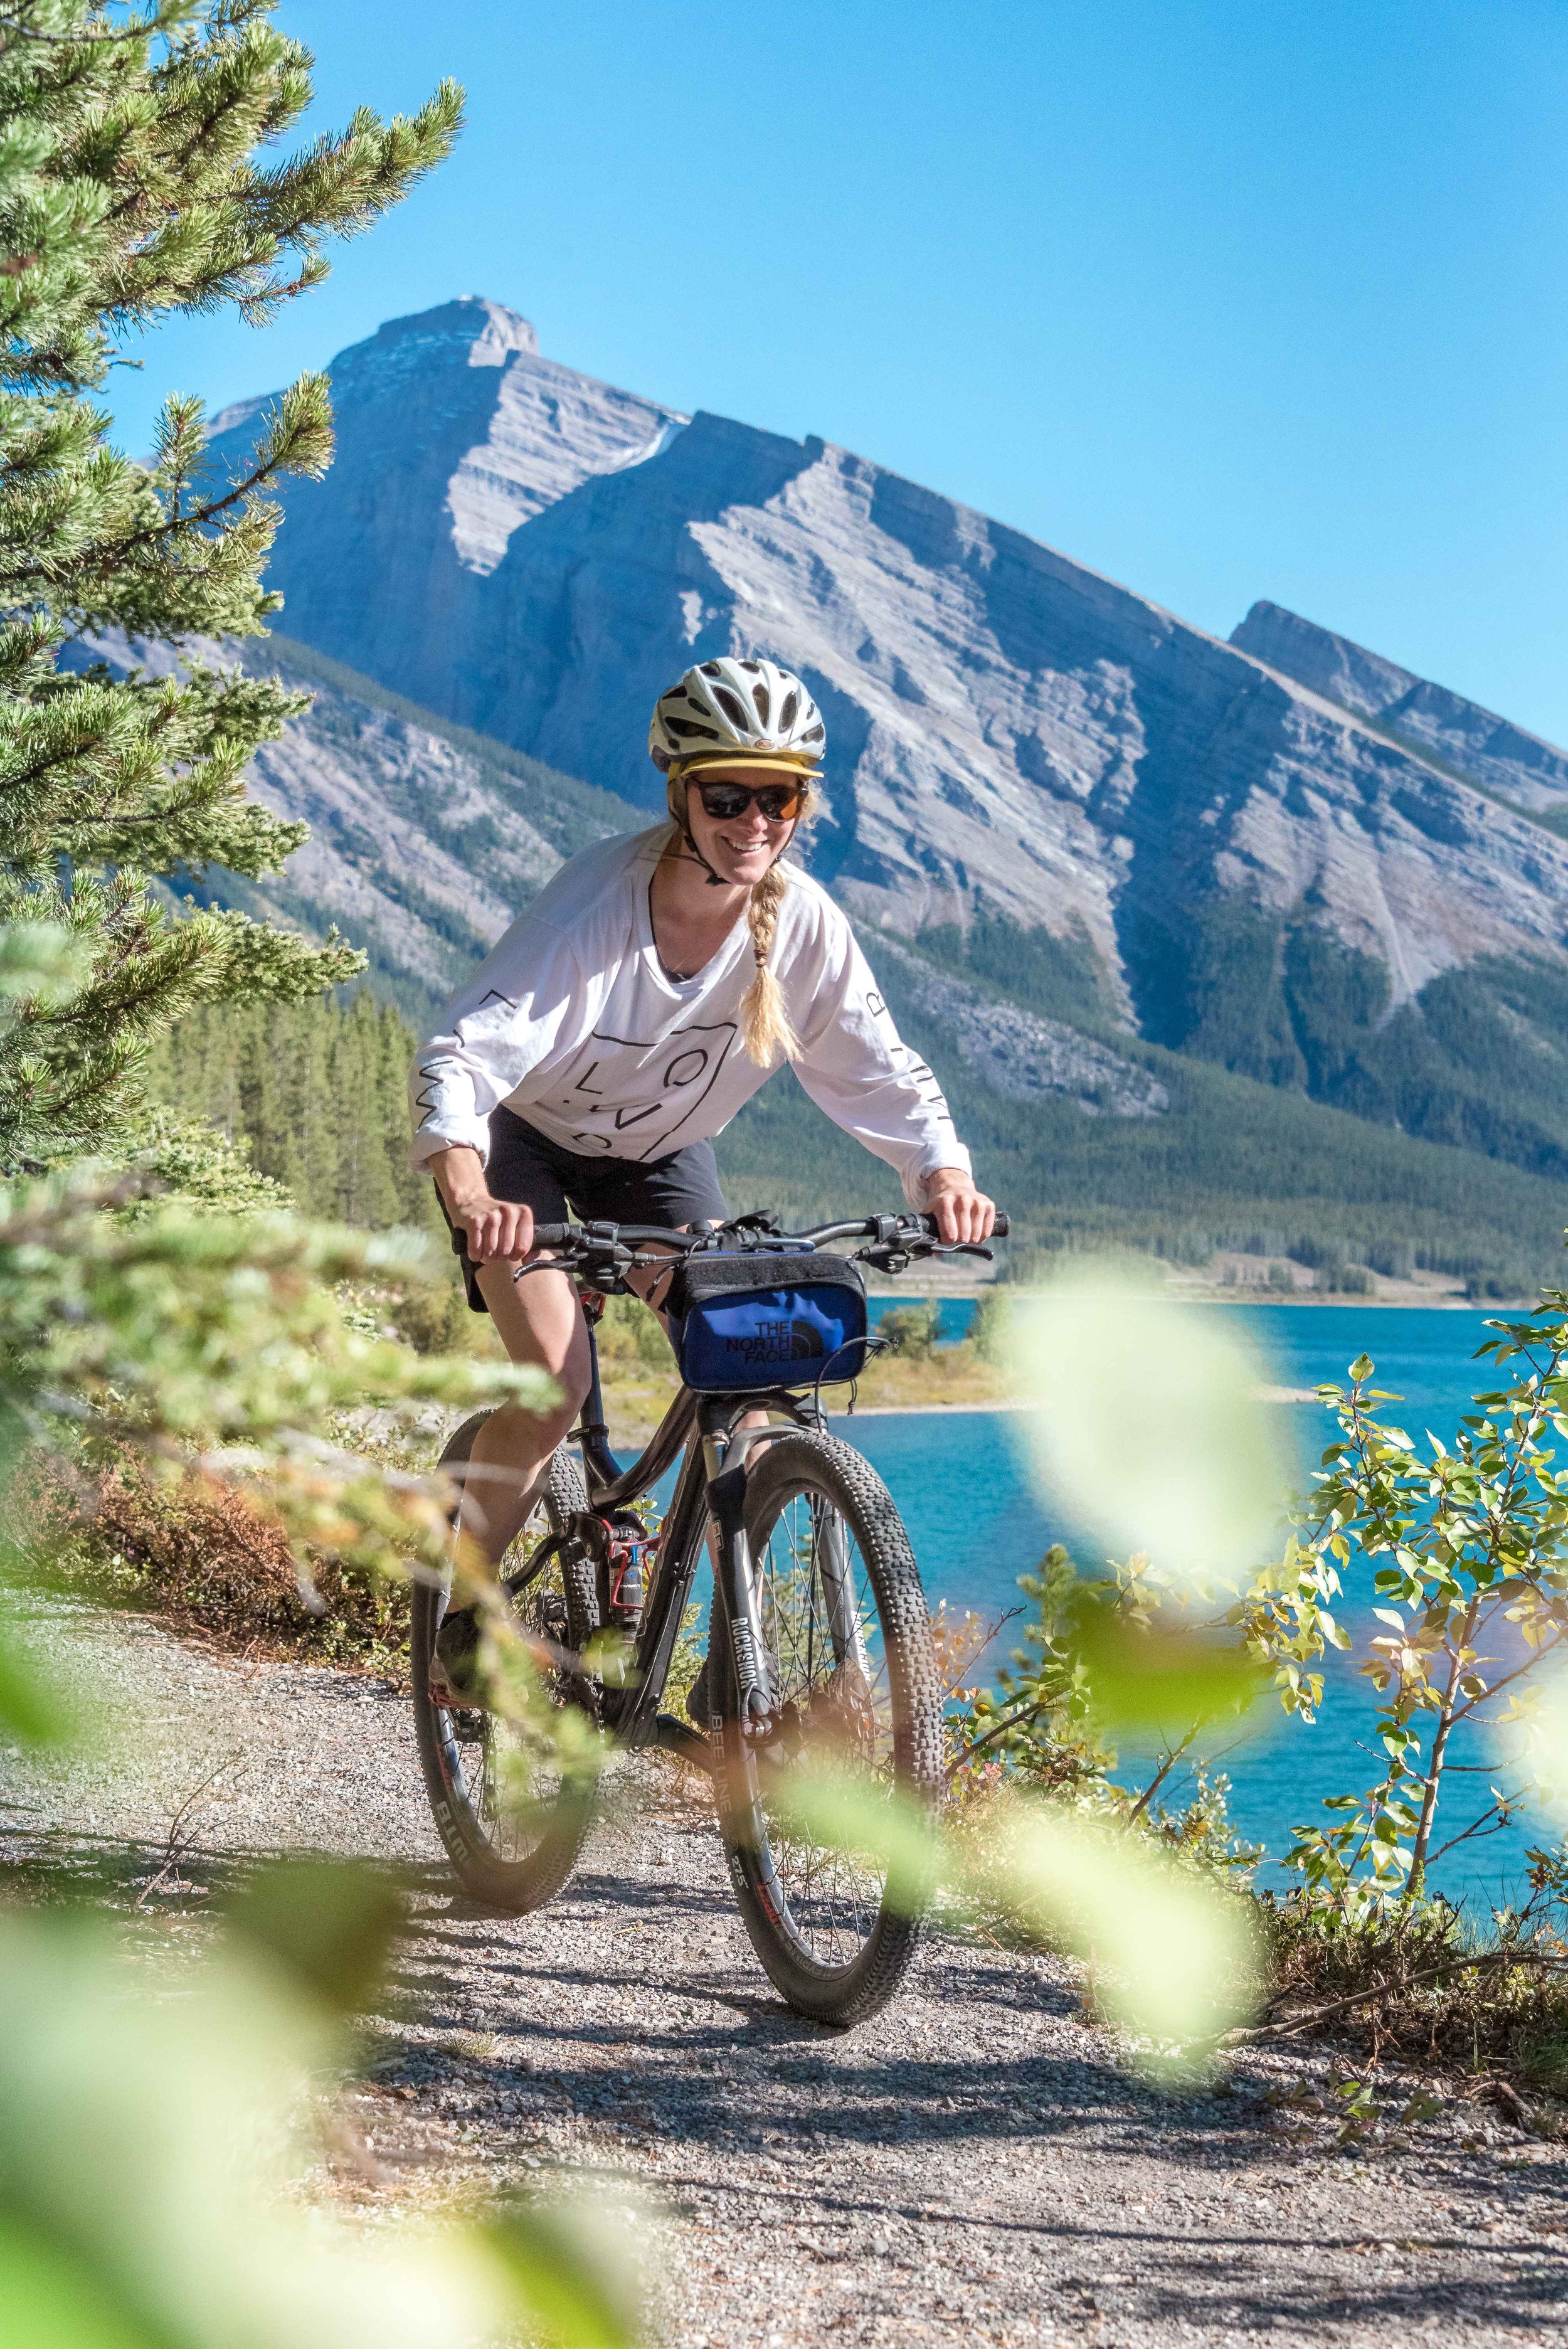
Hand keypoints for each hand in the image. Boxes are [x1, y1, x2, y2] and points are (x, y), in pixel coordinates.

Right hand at [430, 1146, 534, 1263]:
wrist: (471, 1201)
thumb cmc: (497, 1219)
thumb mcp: (516, 1225)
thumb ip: (526, 1244)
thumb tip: (527, 1262)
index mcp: (523, 1213)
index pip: (523, 1248)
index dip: (515, 1256)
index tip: (509, 1252)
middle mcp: (508, 1212)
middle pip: (506, 1252)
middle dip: (498, 1258)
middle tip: (494, 1251)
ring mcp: (491, 1216)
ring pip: (491, 1253)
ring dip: (486, 1258)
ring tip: (485, 1251)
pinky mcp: (474, 1221)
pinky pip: (476, 1250)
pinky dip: (474, 1255)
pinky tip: (475, 1249)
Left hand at [924, 1169, 995, 1245]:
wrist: (956, 1187)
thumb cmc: (942, 1205)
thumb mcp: (930, 1213)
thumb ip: (929, 1232)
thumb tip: (937, 1254)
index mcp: (945, 1202)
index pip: (949, 1232)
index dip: (947, 1242)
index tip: (947, 1243)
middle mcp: (962, 1200)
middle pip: (963, 1234)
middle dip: (959, 1242)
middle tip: (957, 1242)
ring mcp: (977, 1202)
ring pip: (976, 1234)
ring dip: (971, 1242)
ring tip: (966, 1240)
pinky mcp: (989, 1205)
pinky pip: (987, 1230)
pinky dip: (982, 1238)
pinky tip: (976, 1236)